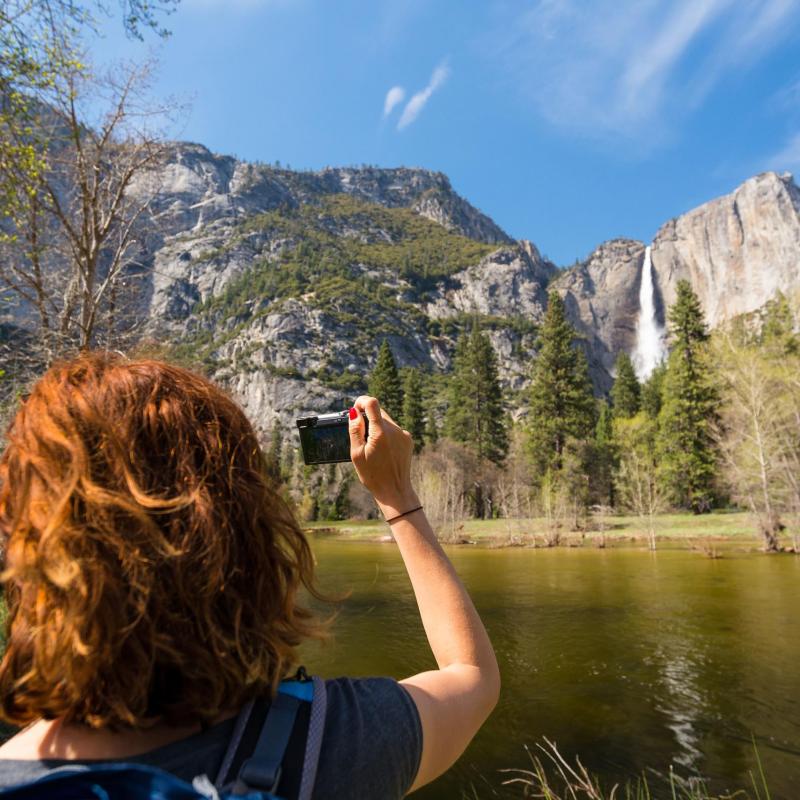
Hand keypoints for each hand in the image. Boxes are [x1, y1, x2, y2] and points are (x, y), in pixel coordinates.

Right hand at [349, 395, 419, 519]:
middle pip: (379, 411)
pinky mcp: (408, 440)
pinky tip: (382, 450)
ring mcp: (404, 435)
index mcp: (381, 433)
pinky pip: (394, 429)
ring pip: (386, 420)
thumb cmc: (373, 475)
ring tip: (371, 446)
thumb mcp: (357, 454)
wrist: (394, 490)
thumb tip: (353, 412)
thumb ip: (355, 430)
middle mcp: (395, 430)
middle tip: (360, 434)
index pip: (372, 403)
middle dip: (367, 417)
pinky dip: (386, 433)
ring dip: (377, 426)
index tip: (355, 409)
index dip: (361, 401)